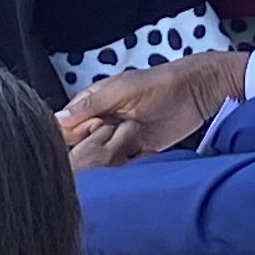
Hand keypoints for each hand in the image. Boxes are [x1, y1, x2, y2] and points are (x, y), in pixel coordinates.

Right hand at [59, 51, 249, 166]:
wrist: (195, 94)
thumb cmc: (159, 84)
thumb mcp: (122, 91)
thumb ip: (91, 104)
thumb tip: (58, 120)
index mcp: (93, 104)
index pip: (67, 127)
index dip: (70, 138)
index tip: (81, 143)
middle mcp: (103, 123)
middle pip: (81, 147)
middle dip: (88, 154)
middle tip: (102, 153)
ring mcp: (119, 139)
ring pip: (100, 159)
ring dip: (105, 164)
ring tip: (116, 161)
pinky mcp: (137, 152)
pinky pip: (121, 167)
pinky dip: (122, 170)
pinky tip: (126, 170)